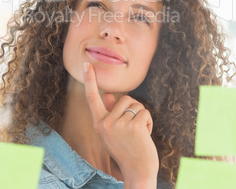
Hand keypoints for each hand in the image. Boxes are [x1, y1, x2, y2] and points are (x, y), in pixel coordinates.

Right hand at [83, 62, 158, 188]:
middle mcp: (106, 123)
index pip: (92, 97)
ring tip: (139, 133)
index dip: (89, 80)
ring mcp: (119, 125)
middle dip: (133, 110)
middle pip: (124, 99)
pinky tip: (146, 135)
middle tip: (133, 129)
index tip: (86, 64)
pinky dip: (149, 122)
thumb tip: (109, 94)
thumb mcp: (112, 132)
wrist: (137, 172)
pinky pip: (144, 112)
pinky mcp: (134, 126)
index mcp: (98, 123)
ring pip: (135, 105)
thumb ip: (110, 113)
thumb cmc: (126, 150)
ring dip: (141, 116)